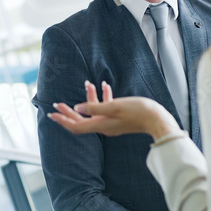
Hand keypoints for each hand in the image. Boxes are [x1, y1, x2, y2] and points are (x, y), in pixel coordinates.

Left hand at [48, 81, 178, 138]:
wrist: (158, 119)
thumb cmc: (139, 111)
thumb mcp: (115, 107)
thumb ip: (96, 107)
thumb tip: (77, 108)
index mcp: (101, 125)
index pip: (76, 125)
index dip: (63, 120)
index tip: (51, 114)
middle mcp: (104, 126)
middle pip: (81, 120)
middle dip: (68, 111)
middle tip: (57, 103)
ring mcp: (111, 123)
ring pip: (94, 111)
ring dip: (89, 98)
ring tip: (87, 84)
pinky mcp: (119, 118)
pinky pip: (106, 108)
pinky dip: (103, 98)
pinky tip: (105, 86)